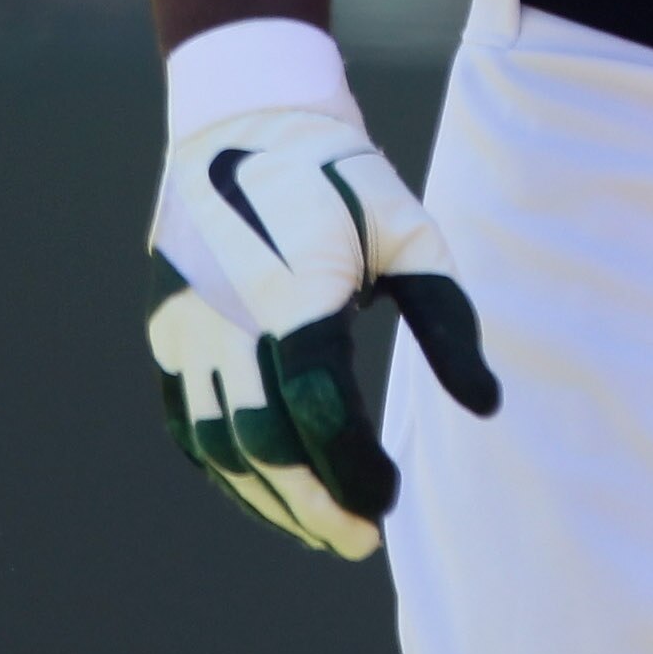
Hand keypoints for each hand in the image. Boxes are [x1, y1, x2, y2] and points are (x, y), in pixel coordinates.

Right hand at [146, 100, 501, 556]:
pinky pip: (187, 422)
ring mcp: (185, 327)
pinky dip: (225, 468)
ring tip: (320, 524)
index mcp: (292, 289)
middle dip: (315, 502)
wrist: (244, 116)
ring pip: (219, 444)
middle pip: (265, 442)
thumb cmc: (339, 174)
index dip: (354, 467)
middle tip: (361, 537)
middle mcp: (226, 316)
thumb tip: (486, 404)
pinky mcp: (166, 330)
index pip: (320, 408)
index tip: (389, 497)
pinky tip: (266, 487)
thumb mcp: (410, 231)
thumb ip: (447, 318)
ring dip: (269, 497)